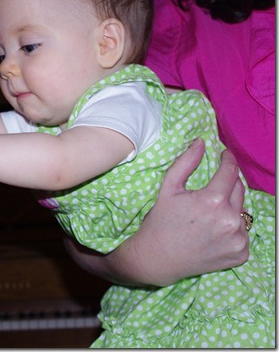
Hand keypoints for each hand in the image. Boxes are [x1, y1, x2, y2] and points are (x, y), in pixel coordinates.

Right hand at [66, 139, 248, 286]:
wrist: (158, 258)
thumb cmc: (160, 221)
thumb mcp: (168, 189)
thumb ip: (186, 163)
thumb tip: (201, 142)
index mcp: (213, 201)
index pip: (230, 171)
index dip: (228, 159)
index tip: (225, 154)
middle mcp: (230, 220)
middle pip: (239, 189)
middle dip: (228, 183)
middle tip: (212, 187)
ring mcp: (237, 239)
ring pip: (242, 210)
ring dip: (230, 205)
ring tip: (209, 212)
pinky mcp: (240, 253)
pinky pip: (243, 232)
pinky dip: (232, 228)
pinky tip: (214, 230)